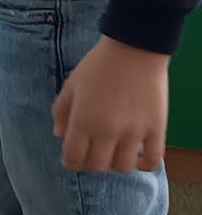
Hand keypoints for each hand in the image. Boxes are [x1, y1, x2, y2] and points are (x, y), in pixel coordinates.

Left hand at [52, 36, 168, 173]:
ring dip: (117, 163)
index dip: (71, 162)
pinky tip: (139, 156)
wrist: (135, 48)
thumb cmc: (99, 64)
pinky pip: (152, 160)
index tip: (74, 157)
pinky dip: (145, 164)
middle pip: (97, 166)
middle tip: (95, 150)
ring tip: (117, 150)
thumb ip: (61, 111)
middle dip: (92, 162)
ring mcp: (133, 132)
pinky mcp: (155, 129)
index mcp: (83, 121)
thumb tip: (59, 135)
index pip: (73, 159)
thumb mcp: (72, 84)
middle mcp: (107, 132)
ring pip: (123, 167)